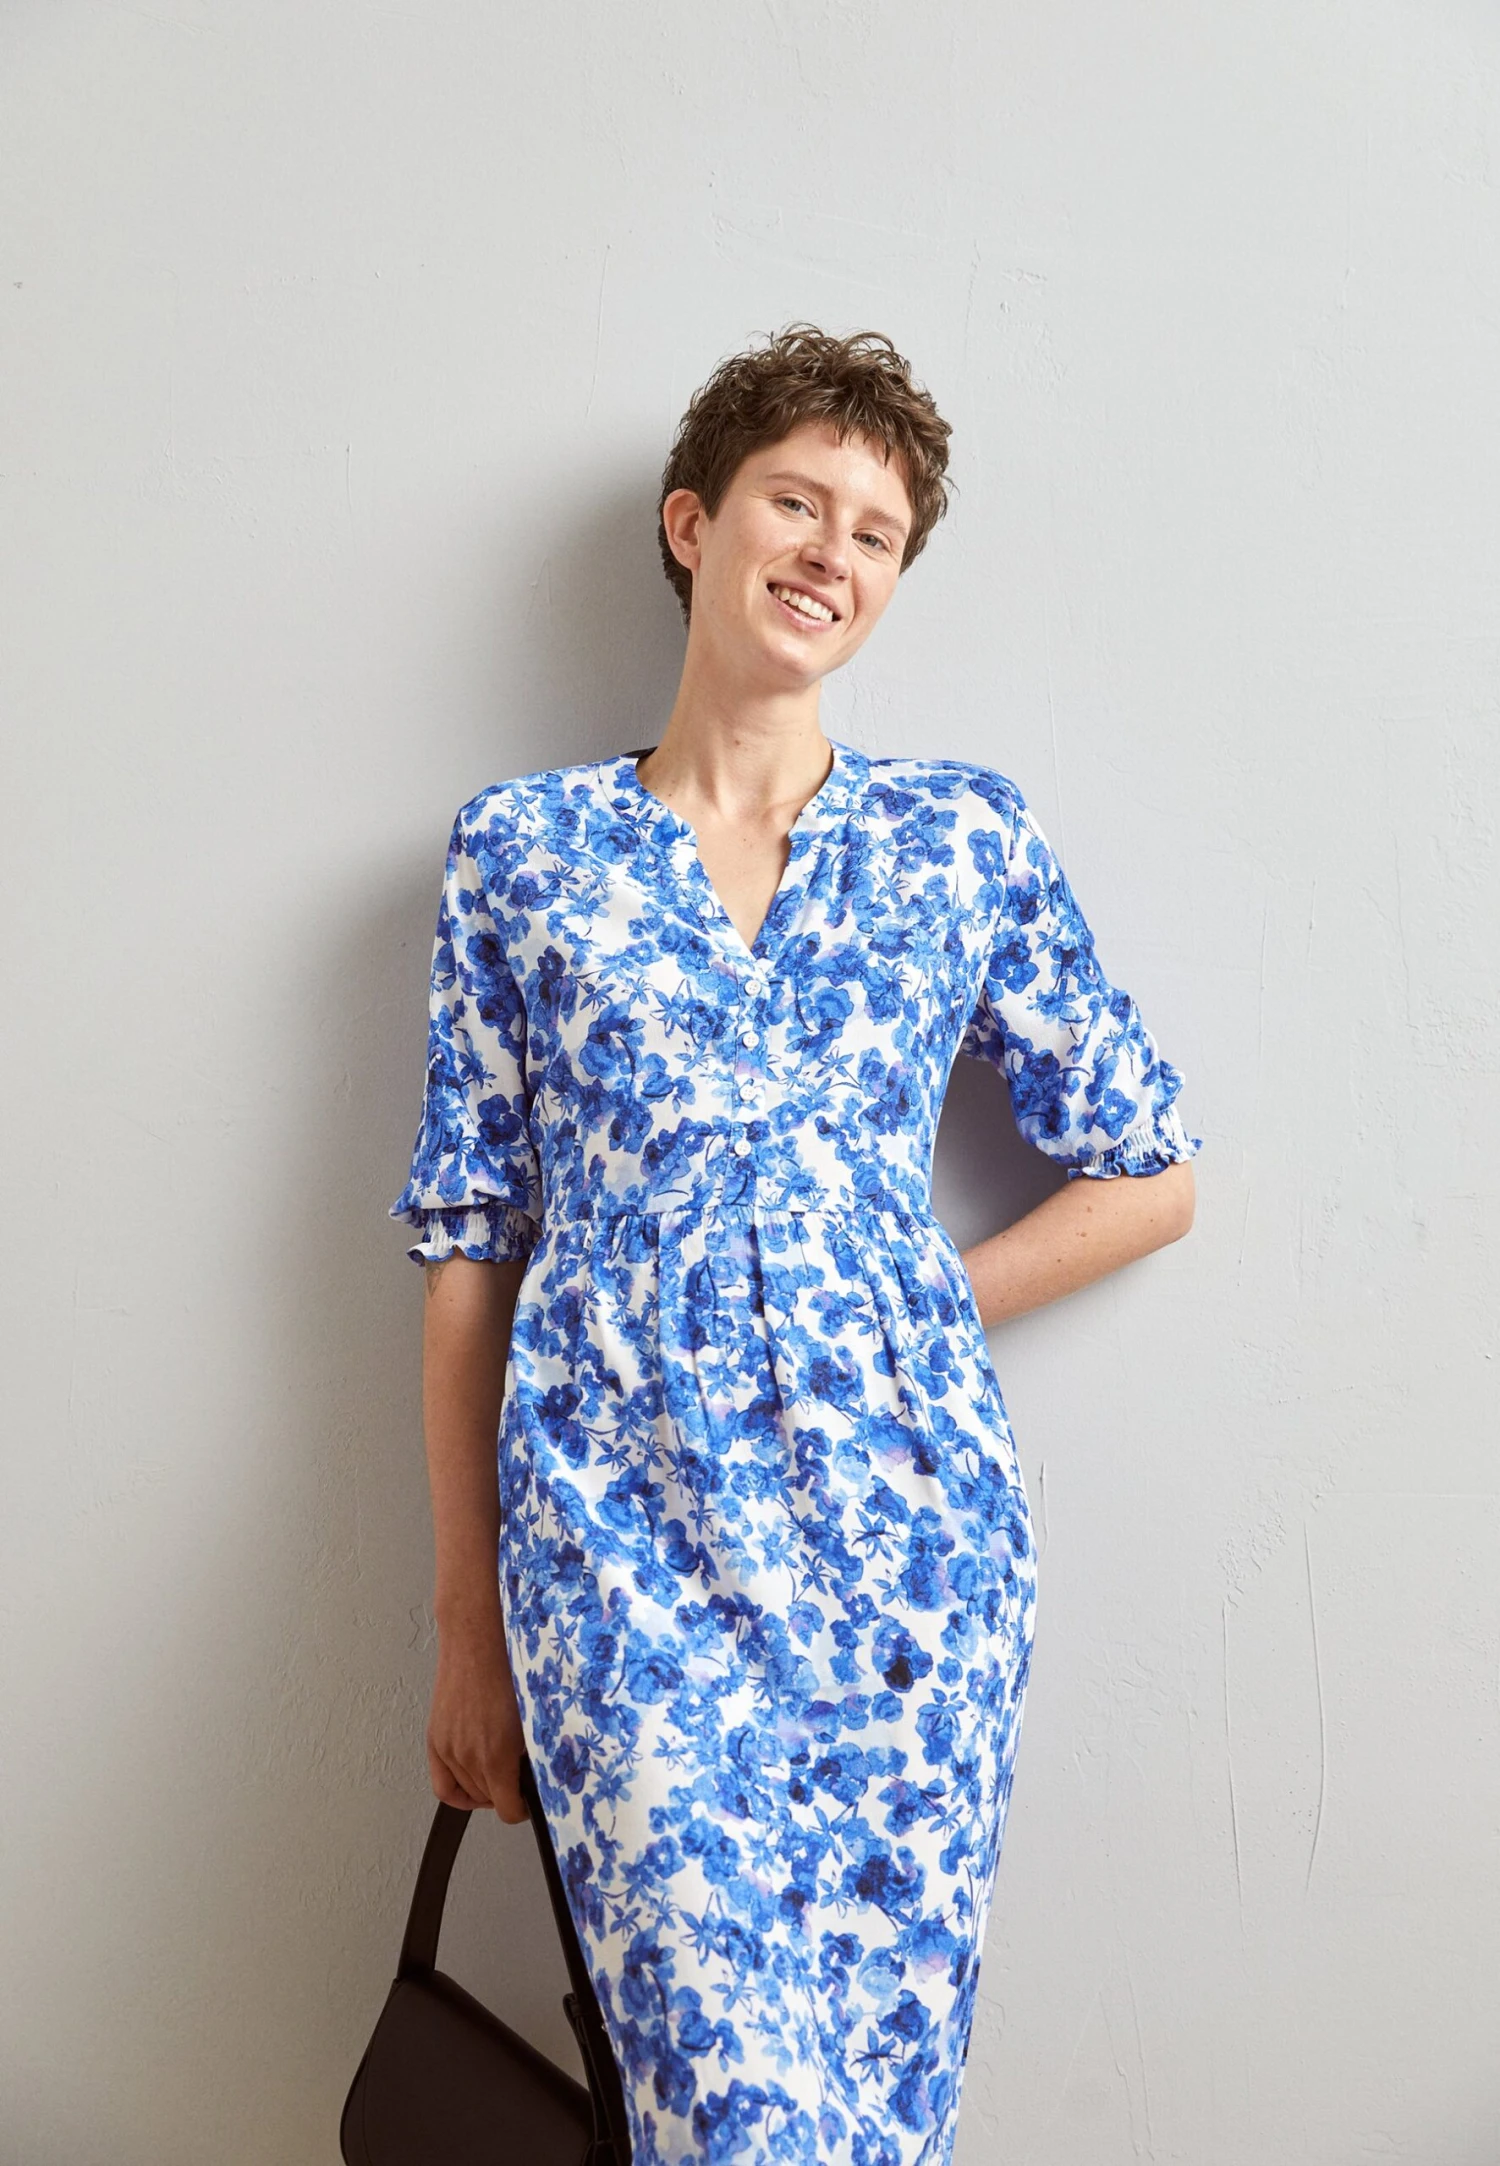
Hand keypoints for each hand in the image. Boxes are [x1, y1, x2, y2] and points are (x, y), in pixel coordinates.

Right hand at [425, 1616, 529, 1825]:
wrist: (478, 1639)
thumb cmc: (510, 1667)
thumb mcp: (535, 1714)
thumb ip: (535, 1751)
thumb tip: (542, 1772)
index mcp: (495, 1755)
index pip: (507, 1809)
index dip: (521, 1810)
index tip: (529, 1803)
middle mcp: (467, 1757)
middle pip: (487, 1800)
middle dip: (504, 1794)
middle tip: (519, 1780)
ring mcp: (447, 1748)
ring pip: (465, 1792)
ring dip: (483, 1789)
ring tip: (500, 1774)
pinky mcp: (435, 1738)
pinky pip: (441, 1784)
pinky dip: (456, 1791)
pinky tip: (471, 1786)